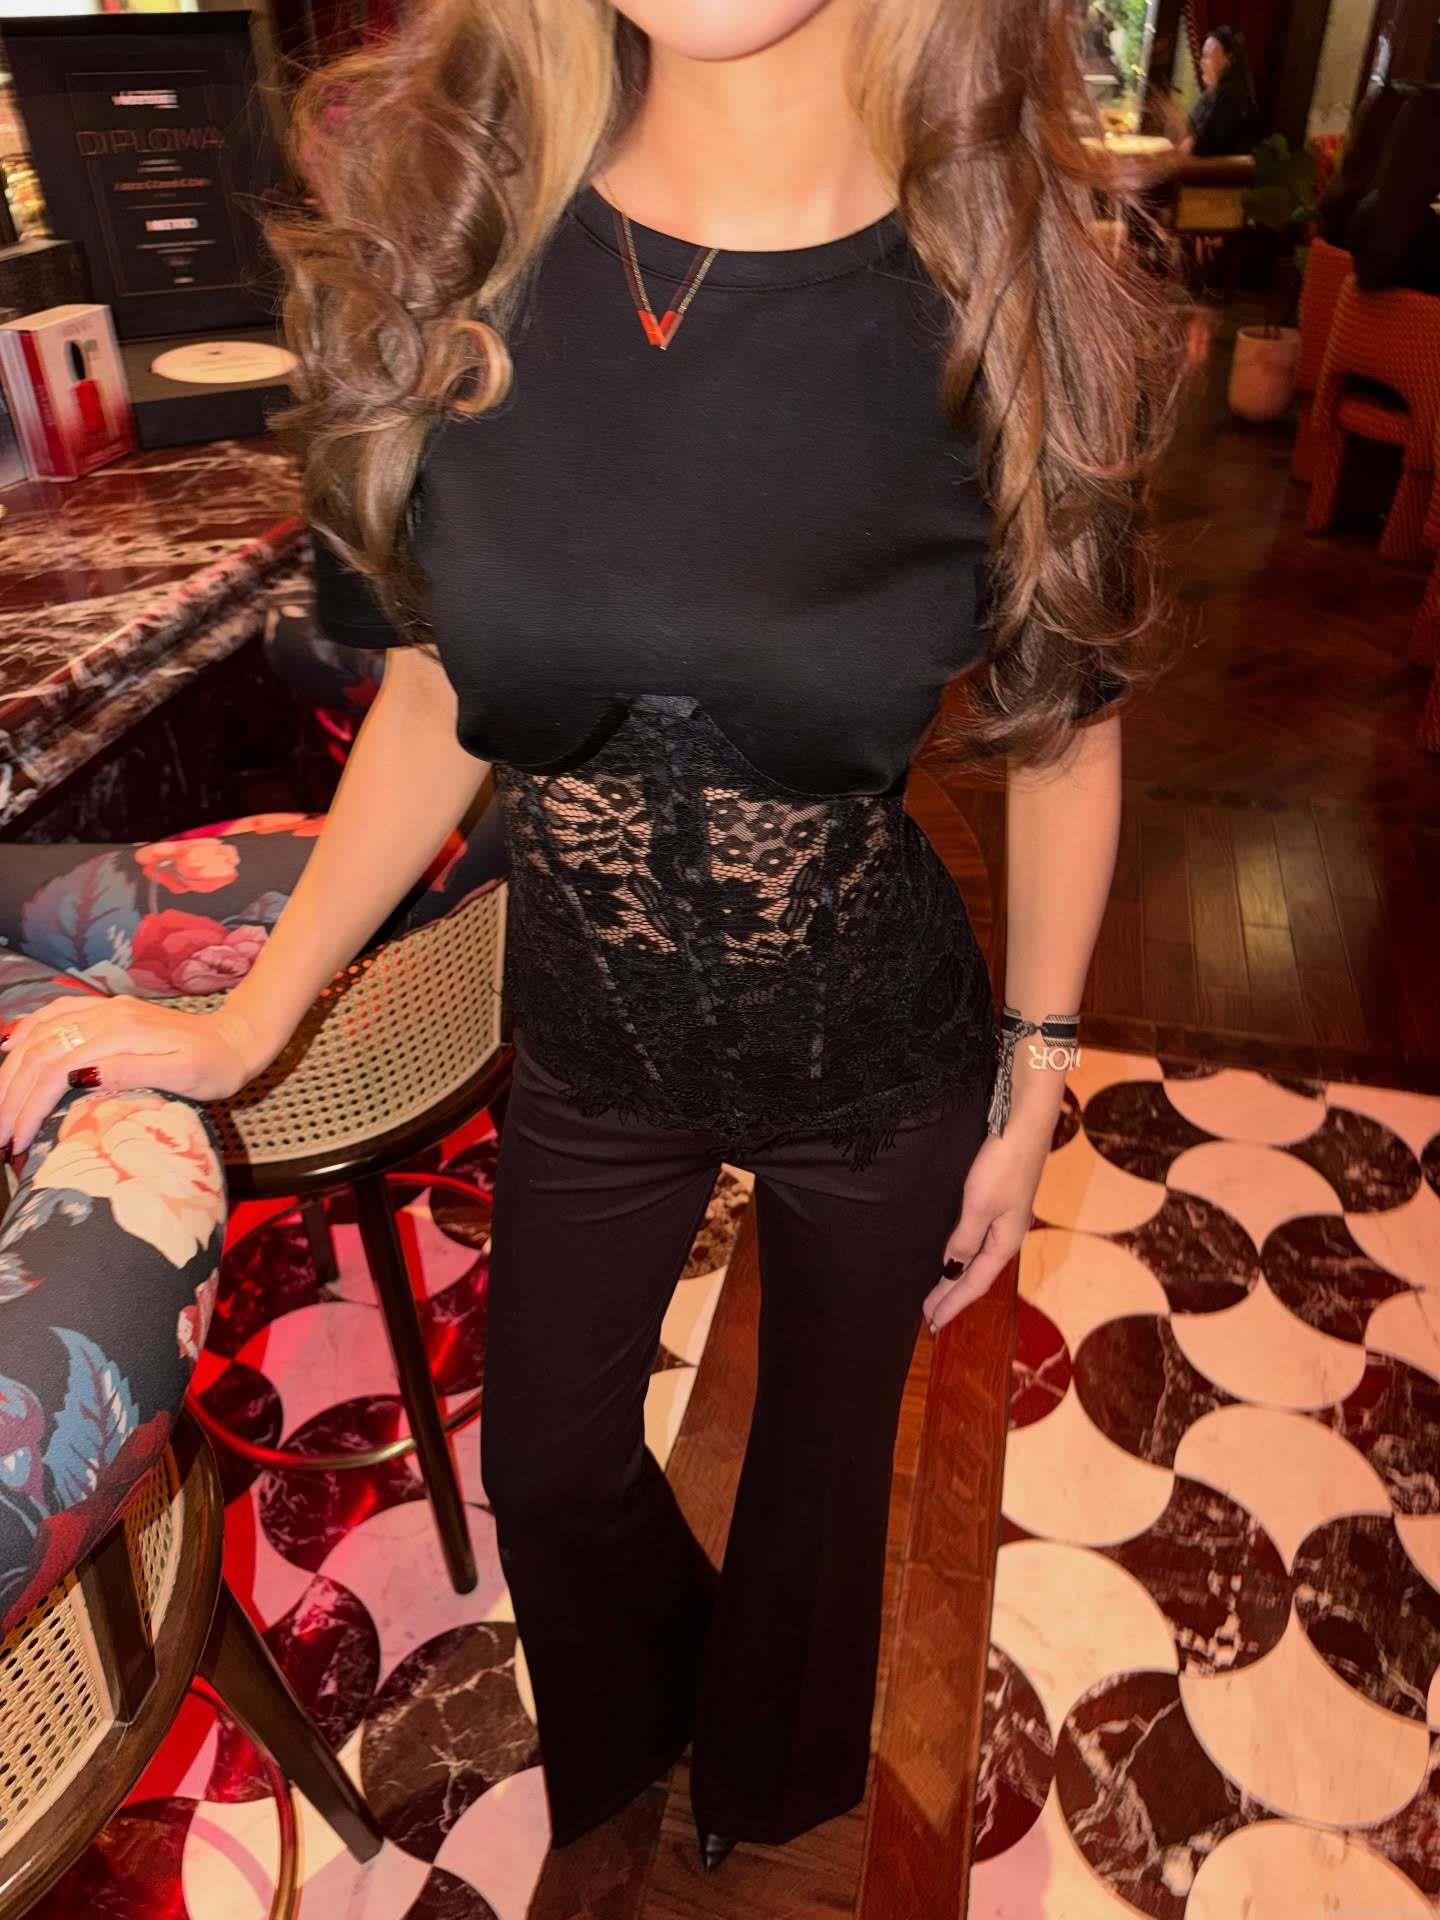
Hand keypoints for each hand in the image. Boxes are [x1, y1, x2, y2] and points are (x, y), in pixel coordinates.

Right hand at [0, 996, 261, 1159]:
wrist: (235, 1038)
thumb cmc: (215, 1066)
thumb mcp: (184, 1075)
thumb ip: (133, 1071)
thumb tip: (81, 1075)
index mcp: (122, 1033)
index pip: (56, 1069)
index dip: (30, 1106)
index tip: (17, 1141)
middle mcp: (106, 1015)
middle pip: (39, 1053)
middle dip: (10, 1095)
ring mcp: (104, 1010)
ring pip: (40, 1034)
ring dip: (10, 1070)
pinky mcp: (106, 1012)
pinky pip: (54, 1015)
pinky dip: (27, 1033)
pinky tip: (10, 1051)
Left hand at [923, 1106, 1055, 1334]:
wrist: (1025, 1124)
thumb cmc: (1003, 1164)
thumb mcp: (979, 1205)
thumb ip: (965, 1239)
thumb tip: (951, 1267)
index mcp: (1005, 1242)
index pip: (974, 1282)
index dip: (952, 1302)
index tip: (932, 1321)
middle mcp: (1007, 1235)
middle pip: (977, 1275)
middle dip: (955, 1296)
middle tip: (931, 1317)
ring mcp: (1005, 1218)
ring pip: (979, 1260)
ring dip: (959, 1278)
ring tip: (941, 1295)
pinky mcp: (1000, 1201)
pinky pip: (979, 1241)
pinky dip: (964, 1256)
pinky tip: (956, 1256)